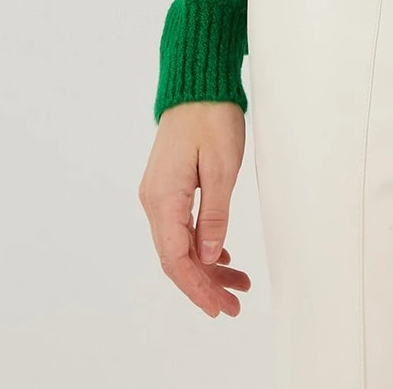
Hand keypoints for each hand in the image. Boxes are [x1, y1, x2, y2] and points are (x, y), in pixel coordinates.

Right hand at [139, 101, 251, 317]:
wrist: (196, 84)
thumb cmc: (211, 117)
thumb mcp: (223, 167)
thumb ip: (215, 216)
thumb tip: (208, 257)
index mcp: (164, 198)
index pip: (175, 259)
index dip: (198, 288)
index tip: (220, 307)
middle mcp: (154, 201)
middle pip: (176, 258)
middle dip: (205, 284)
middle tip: (235, 304)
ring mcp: (158, 194)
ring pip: (179, 244)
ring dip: (206, 266)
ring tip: (238, 283)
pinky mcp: (167, 187)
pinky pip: (180, 227)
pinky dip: (201, 245)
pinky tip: (222, 254)